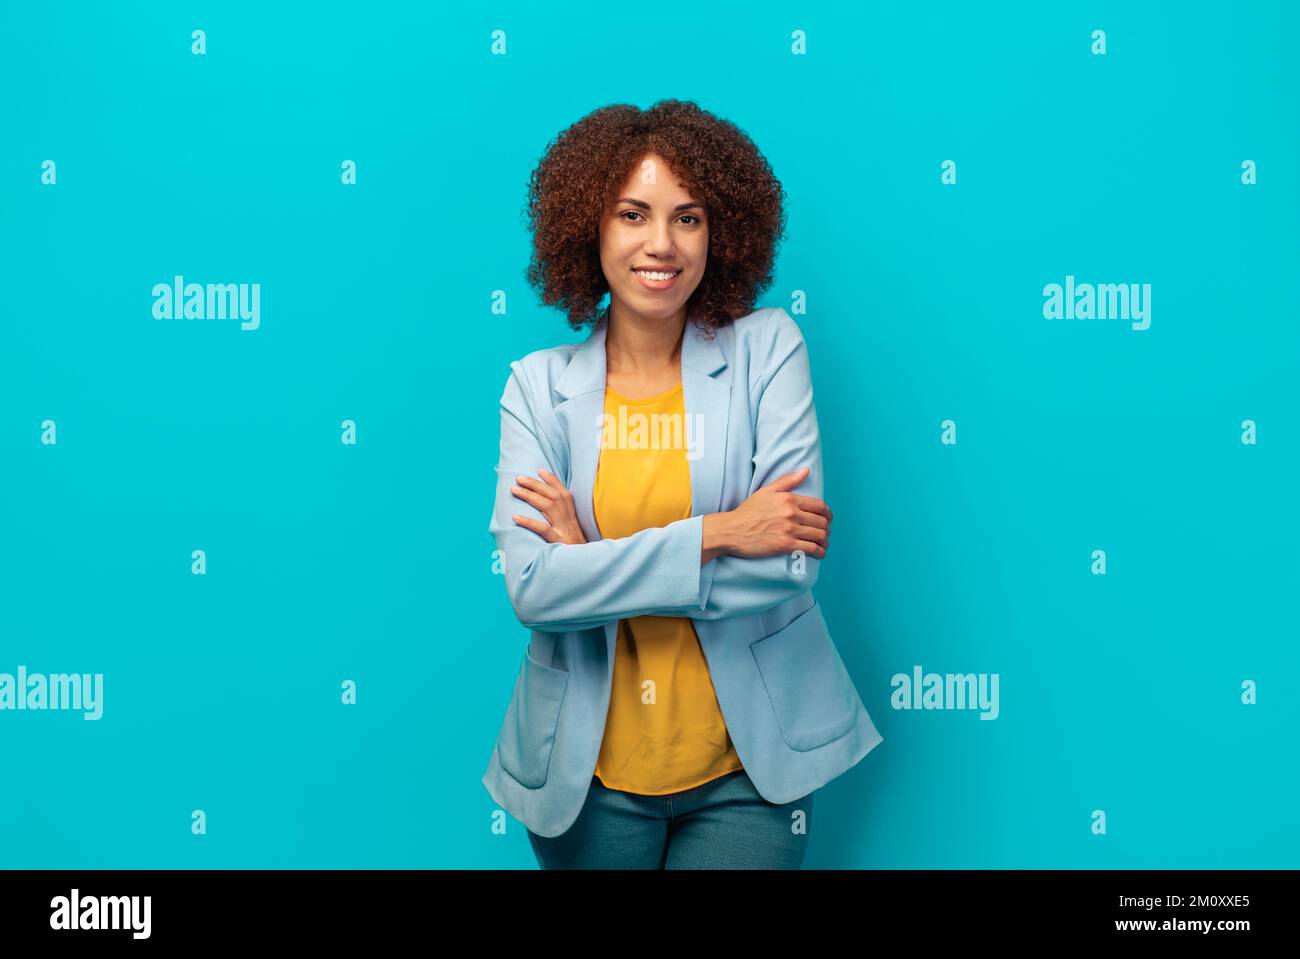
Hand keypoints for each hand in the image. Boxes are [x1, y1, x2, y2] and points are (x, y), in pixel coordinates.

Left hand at [510, 468, 588, 544]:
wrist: (586, 566)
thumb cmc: (576, 550)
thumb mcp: (572, 532)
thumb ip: (563, 520)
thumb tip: (546, 509)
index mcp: (572, 517)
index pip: (564, 493)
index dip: (553, 481)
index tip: (540, 470)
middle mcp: (569, 520)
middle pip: (553, 496)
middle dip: (535, 484)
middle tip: (519, 478)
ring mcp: (564, 531)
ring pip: (548, 507)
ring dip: (530, 496)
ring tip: (514, 490)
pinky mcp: (559, 543)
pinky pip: (543, 529)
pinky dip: (529, 522)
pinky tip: (516, 517)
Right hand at [710, 466, 830, 559]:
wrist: (732, 530)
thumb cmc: (747, 511)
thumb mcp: (766, 491)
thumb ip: (788, 480)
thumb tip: (806, 471)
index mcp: (789, 499)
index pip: (820, 506)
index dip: (828, 514)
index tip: (827, 519)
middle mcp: (792, 513)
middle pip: (822, 522)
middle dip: (827, 529)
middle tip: (825, 533)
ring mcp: (789, 530)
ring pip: (819, 536)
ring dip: (825, 542)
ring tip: (823, 545)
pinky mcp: (785, 545)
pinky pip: (810, 549)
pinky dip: (819, 552)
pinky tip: (819, 554)